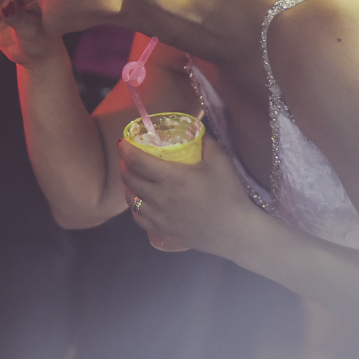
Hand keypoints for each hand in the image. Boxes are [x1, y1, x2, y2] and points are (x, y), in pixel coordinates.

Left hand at [118, 134, 258, 258]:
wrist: (236, 231)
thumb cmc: (229, 193)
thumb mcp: (220, 160)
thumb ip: (205, 140)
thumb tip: (193, 127)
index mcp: (171, 177)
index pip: (137, 160)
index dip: (125, 150)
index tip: (122, 142)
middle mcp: (159, 197)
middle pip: (130, 179)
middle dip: (124, 165)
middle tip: (126, 157)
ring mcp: (158, 217)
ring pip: (131, 199)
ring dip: (127, 185)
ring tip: (130, 177)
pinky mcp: (162, 231)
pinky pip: (138, 218)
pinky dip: (134, 206)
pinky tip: (138, 200)